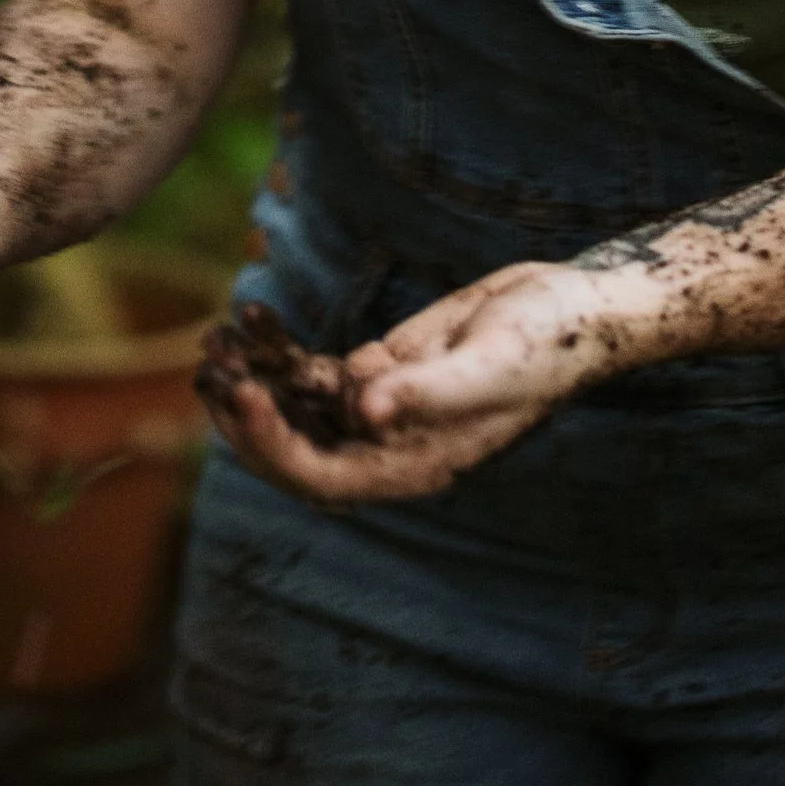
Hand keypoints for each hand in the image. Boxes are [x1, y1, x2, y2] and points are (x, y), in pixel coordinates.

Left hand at [204, 260, 634, 506]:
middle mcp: (389, 446)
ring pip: (299, 409)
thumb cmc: (545, 343)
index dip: (278, 449)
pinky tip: (249, 319)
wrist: (574, 307)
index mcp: (414, 464)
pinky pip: (316, 369)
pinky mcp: (382, 366)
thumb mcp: (490, 364)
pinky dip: (280, 351)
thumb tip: (363, 410)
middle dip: (248, 423)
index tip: (246, 401)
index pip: (325, 478)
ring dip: (252, 384)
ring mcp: (382, 406)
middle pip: (298, 452)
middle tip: (210, 376)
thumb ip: (428, 392)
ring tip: (212, 346)